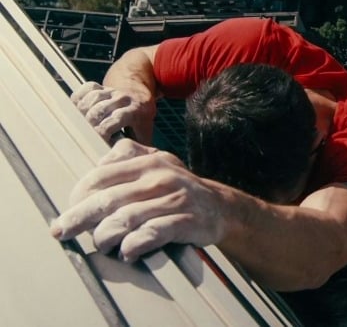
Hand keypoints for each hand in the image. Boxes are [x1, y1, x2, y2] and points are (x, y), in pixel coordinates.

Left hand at [50, 139, 227, 262]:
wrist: (222, 207)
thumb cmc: (180, 187)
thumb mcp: (159, 162)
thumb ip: (130, 156)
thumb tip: (99, 161)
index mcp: (149, 162)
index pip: (102, 176)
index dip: (79, 195)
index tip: (68, 212)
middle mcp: (161, 178)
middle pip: (109, 199)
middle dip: (80, 217)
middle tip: (62, 231)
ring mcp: (175, 200)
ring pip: (127, 219)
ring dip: (106, 236)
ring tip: (100, 244)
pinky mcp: (187, 222)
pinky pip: (153, 234)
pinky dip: (135, 245)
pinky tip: (127, 252)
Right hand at [71, 82, 155, 143]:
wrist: (139, 96)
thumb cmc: (140, 121)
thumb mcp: (144, 135)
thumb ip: (137, 148)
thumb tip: (128, 164)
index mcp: (135, 111)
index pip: (114, 120)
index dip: (102, 132)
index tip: (97, 142)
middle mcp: (123, 98)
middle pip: (98, 111)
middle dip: (89, 125)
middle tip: (85, 136)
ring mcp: (112, 91)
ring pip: (91, 99)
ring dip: (83, 112)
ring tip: (81, 125)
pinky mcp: (101, 86)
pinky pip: (87, 88)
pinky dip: (80, 97)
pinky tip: (79, 109)